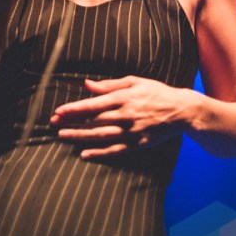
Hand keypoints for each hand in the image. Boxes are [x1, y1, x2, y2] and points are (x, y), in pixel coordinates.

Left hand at [50, 76, 188, 158]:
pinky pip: (115, 150)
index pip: (93, 105)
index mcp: (123, 98)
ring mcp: (131, 132)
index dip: (74, 109)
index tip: (58, 111)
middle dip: (71, 122)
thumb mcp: (135, 82)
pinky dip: (99, 153)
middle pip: (92, 121)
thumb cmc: (157, 92)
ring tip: (63, 136)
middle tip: (53, 124)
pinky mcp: (138, 144)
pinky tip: (84, 154)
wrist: (182, 111)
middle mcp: (125, 116)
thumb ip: (110, 85)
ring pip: (100, 136)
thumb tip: (88, 84)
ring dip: (79, 137)